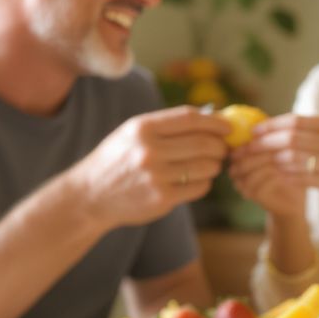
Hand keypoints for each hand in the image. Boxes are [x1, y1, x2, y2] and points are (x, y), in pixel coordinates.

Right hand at [72, 106, 230, 227]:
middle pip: (203, 143)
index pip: (191, 118)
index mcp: (143, 128)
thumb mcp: (132, 133)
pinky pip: (199, 187)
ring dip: (214, 165)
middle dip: (220, 146)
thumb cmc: (117, 160)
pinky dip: (204, 183)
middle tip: (223, 148)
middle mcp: (150, 151)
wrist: (90, 195)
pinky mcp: (162, 199)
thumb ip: (166, 125)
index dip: (215, 121)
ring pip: (206, 167)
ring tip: (209, 165)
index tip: (228, 126)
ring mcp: (156, 176)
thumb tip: (210, 118)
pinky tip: (196, 180)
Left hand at [229, 113, 318, 223]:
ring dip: (271, 162)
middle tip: (247, 149)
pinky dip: (286, 177)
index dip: (271, 126)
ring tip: (257, 165)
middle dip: (264, 143)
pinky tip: (276, 178)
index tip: (253, 132)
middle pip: (290, 138)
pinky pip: (303, 178)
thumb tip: (284, 129)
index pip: (296, 121)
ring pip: (293, 158)